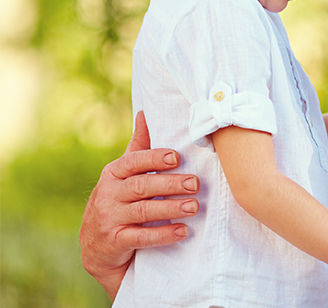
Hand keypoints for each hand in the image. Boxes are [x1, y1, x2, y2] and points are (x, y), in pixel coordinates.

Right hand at [79, 111, 200, 299]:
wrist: (97, 247)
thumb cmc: (119, 201)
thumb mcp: (123, 174)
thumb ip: (138, 148)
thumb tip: (145, 113)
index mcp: (113, 173)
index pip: (133, 162)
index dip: (155, 159)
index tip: (177, 158)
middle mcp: (108, 194)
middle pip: (142, 186)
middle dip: (170, 184)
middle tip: (195, 184)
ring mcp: (109, 218)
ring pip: (143, 211)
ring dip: (171, 208)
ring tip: (194, 206)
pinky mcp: (115, 241)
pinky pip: (141, 237)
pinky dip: (163, 234)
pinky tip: (183, 231)